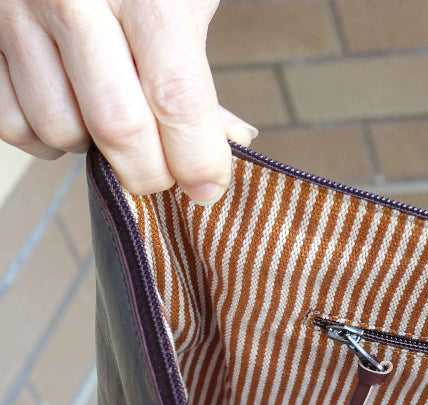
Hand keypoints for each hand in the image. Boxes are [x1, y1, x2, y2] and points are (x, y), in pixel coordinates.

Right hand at [0, 0, 256, 202]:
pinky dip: (46, 139)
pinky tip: (68, 110)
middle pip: (117, 128)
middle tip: (164, 173)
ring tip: (109, 119)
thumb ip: (199, 76)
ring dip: (93, 150)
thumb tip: (230, 144)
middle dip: (150, 173)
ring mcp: (13, 11)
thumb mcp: (183, 2)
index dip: (197, 158)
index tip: (207, 187)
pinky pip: (12, 124)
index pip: (176, 96)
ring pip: (61, 131)